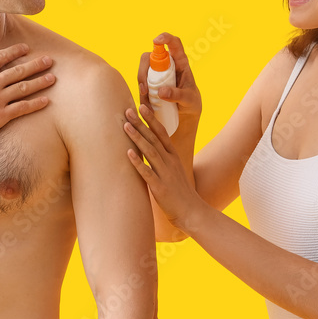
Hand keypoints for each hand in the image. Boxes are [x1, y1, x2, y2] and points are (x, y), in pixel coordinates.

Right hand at [0, 43, 54, 148]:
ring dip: (40, 82)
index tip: (26, 48)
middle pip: (18, 70)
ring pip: (24, 88)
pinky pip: (22, 108)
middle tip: (49, 60)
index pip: (1, 57)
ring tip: (53, 78)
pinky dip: (36, 104)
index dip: (15, 51)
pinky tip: (46, 100)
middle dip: (36, 64)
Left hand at [123, 103, 203, 232]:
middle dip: (141, 123)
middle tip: (128, 110)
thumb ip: (162, 160)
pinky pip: (147, 173)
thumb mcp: (173, 171)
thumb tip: (147, 150)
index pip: (162, 133)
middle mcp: (169, 162)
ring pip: (150, 152)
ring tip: (125, 125)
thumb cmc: (180, 193)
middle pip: (154, 138)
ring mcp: (165, 174)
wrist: (192, 213)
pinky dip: (137, 162)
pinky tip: (128, 153)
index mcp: (173, 156)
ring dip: (137, 138)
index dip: (152, 119)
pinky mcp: (160, 188)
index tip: (142, 105)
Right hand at [137, 32, 201, 128]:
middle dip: (143, 71)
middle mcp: (167, 65)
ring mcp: (157, 74)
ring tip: (148, 103)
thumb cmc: (191, 102)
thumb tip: (161, 91)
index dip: (165, 38)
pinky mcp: (151, 83)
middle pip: (149, 57)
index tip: (156, 40)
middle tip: (145, 89)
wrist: (186, 114)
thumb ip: (177, 95)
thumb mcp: (188, 100)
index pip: (174, 44)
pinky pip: (141, 84)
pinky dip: (142, 94)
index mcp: (181, 63)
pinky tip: (147, 105)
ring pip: (143, 71)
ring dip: (141, 86)